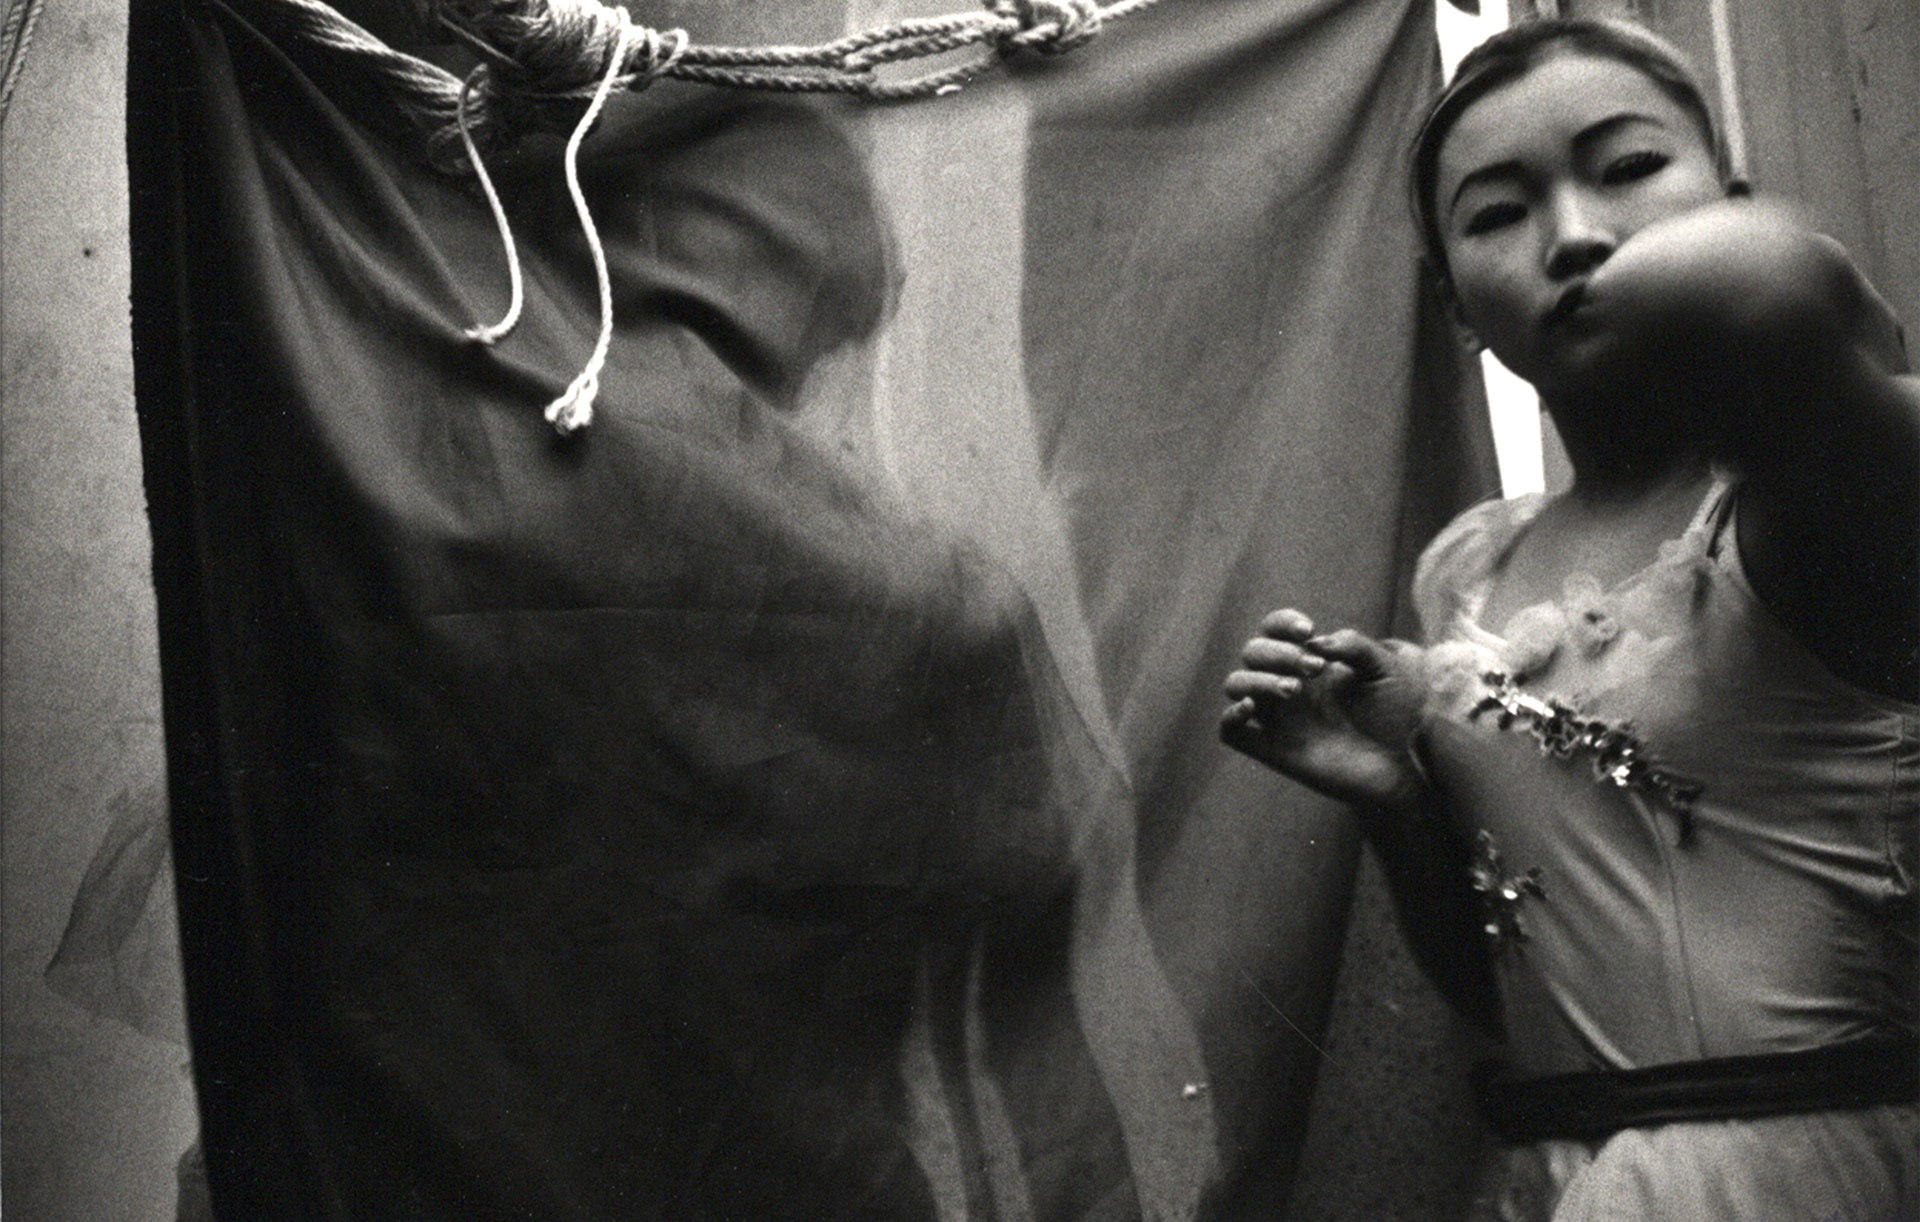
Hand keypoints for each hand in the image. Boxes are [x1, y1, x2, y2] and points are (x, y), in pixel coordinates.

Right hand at [1220, 609, 1426, 809]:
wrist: (1400, 765)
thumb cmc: (1392, 715)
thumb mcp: (1385, 670)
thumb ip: (1355, 646)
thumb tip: (1316, 642)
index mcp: (1306, 662)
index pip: (1272, 630)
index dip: (1281, 623)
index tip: (1308, 630)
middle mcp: (1285, 686)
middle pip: (1253, 653)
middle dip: (1279, 653)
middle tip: (1315, 668)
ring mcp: (1276, 718)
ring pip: (1235, 685)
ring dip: (1257, 680)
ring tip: (1294, 690)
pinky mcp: (1272, 750)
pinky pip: (1231, 732)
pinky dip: (1231, 717)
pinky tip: (1251, 708)